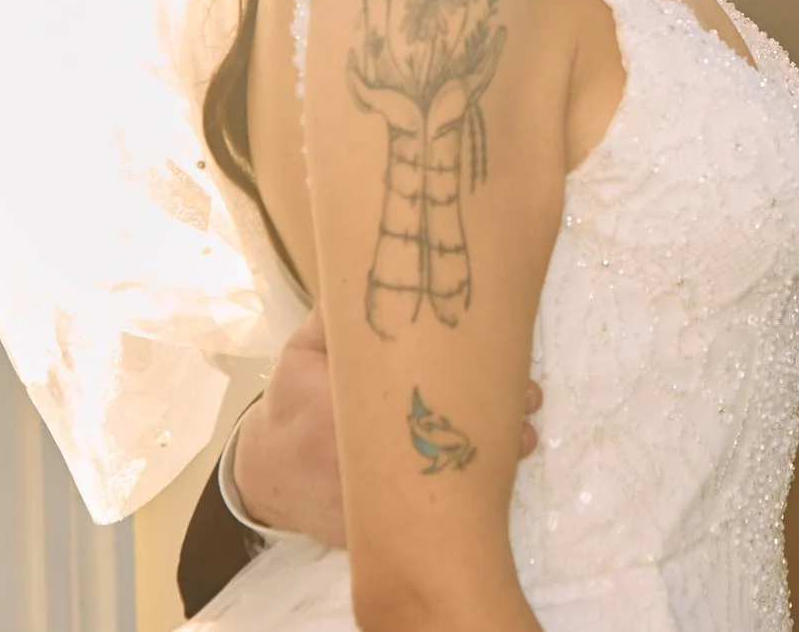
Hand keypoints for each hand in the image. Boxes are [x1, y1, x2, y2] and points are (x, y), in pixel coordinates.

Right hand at [233, 309, 542, 546]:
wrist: (269, 476)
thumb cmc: (294, 402)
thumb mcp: (305, 348)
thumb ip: (340, 314)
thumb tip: (375, 265)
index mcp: (333, 406)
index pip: (409, 387)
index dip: (468, 380)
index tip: (507, 369)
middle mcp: (349, 460)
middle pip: (437, 438)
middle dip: (493, 421)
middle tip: (529, 402)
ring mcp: (363, 504)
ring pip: (442, 482)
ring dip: (490, 460)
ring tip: (525, 439)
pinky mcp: (378, 533)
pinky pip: (428, 516)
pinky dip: (463, 498)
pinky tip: (493, 477)